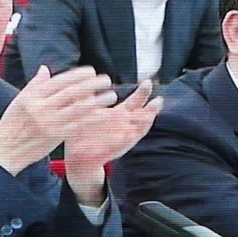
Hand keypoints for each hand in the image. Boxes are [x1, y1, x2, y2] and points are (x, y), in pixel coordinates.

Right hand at [0, 66, 116, 175]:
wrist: (6, 151)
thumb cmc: (11, 126)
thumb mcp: (18, 101)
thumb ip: (34, 85)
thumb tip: (45, 69)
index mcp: (31, 97)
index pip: (58, 82)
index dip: (77, 75)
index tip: (91, 71)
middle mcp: (41, 108)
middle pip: (71, 93)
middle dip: (91, 85)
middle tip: (105, 80)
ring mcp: (49, 123)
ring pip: (78, 109)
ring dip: (97, 101)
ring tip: (111, 96)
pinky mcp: (56, 136)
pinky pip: (78, 125)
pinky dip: (92, 119)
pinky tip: (104, 114)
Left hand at [64, 80, 161, 205]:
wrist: (79, 155)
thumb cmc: (88, 130)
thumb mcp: (91, 112)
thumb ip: (93, 98)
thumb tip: (89, 81)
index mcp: (121, 115)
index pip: (136, 102)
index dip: (143, 92)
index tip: (148, 82)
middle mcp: (125, 126)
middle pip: (142, 115)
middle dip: (150, 108)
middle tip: (158, 99)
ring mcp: (121, 140)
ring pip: (136, 133)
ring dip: (143, 126)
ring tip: (148, 117)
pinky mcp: (111, 151)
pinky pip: (119, 147)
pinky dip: (124, 142)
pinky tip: (128, 136)